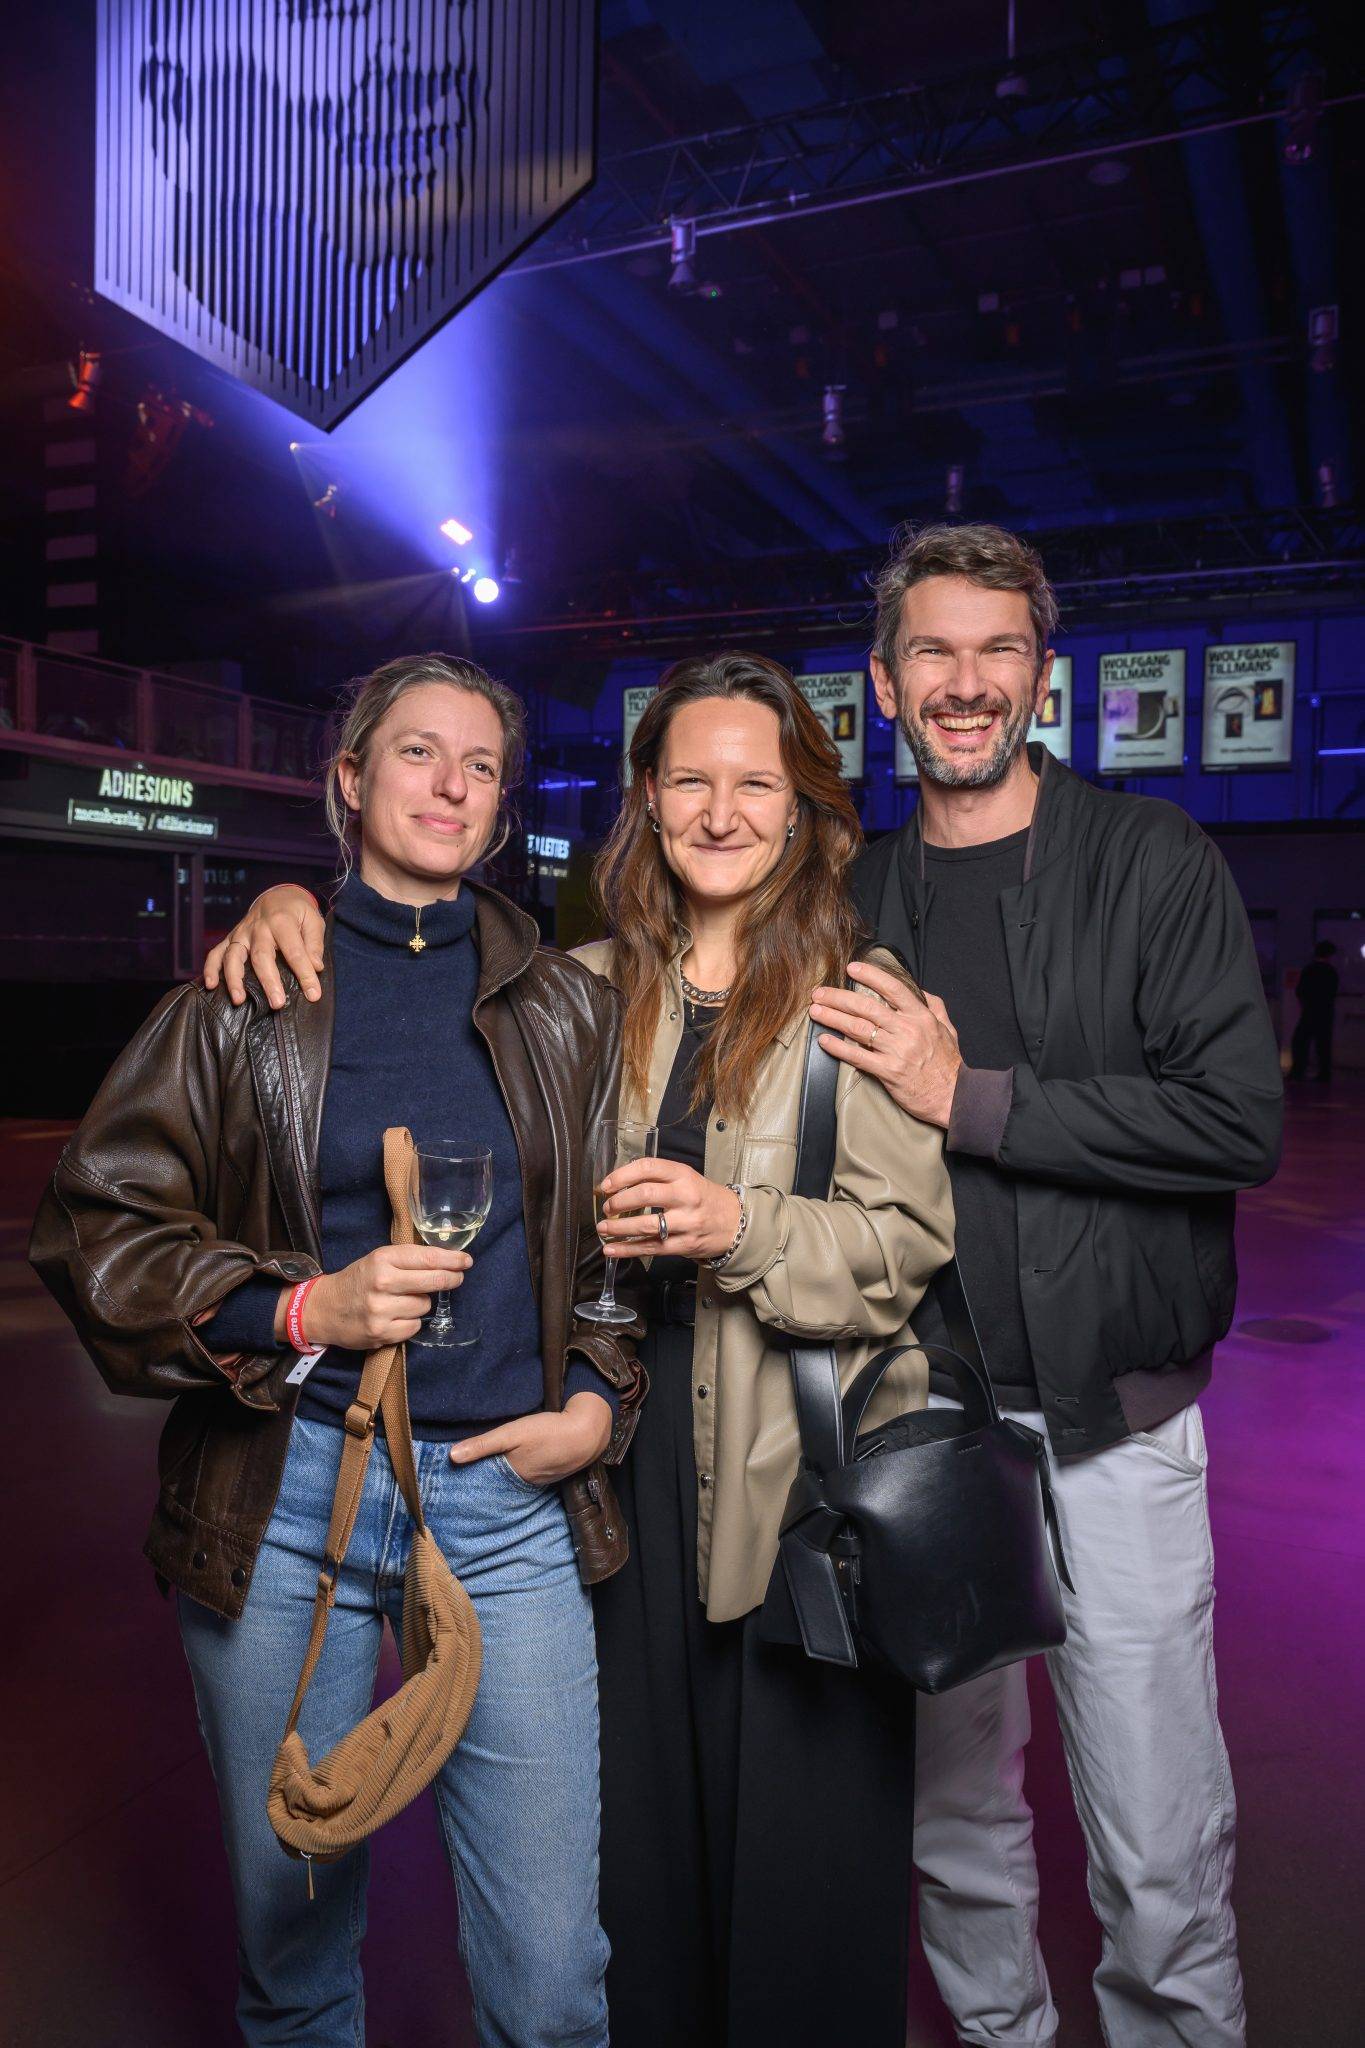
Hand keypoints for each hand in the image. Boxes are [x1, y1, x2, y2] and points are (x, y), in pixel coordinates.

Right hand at [204, 884, 327, 1009]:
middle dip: (269, 981)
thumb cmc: (298, 912)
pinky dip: (211, 969)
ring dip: (234, 979)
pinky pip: (216, 953)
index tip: (313, 994)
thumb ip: (315, 943)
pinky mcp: (231, 939)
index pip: (295, 952)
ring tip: (239, 1000)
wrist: (277, 896)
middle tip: (277, 1003)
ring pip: (234, 956)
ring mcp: (241, 934)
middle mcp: (258, 928)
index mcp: (282, 921)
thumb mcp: (313, 920)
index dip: (305, 974)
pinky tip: (210, 986)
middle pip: (261, 956)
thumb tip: (315, 966)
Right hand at [284, 1245, 471, 1350]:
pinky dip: (411, 1322)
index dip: (452, 1260)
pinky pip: (415, 1326)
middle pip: (433, 1281)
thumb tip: (448, 1260)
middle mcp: (382, 1283)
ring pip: (424, 1306)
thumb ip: (408, 1258)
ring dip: (421, 1303)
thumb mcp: (378, 1259)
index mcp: (382, 1259)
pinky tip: (397, 1317)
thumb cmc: (358, 1280)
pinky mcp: (381, 1333)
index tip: (466, 1261)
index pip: (428, 1258)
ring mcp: (381, 1310)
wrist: (324, 1308)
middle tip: (456, 1278)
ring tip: (403, 1300)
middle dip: (450, 1279)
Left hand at [448, 1392, 613, 1479]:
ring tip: (494, 1462)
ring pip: (519, 1476)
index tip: (457, 1477)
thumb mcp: (512, 1433)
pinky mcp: (556, 1468)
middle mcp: (527, 1482)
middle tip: (472, 1469)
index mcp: (514, 1475)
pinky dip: (526, 1466)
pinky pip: (534, 1471)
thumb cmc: (547, 1432)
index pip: (488, 1481)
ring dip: (509, 1470)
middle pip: (503, 1480)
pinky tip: (524, 1457)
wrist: (588, 1432)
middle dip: (490, 1475)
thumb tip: (451, 1457)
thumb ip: (483, 1444)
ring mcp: (544, 1477)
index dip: (474, 1478)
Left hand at [598, 1157, 740, 1263]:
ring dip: (619, 1228)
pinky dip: (628, 1250)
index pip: (648, 1168)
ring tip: (604, 1228)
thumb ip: (658, 1179)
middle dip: (618, 1202)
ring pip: (646, 1225)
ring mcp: (686, 1222)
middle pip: (645, 1195)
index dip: (622, 1175)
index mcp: (683, 1175)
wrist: (734, 1222)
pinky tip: (612, 1249)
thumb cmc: (703, 1198)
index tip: (606, 1185)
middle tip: (607, 1208)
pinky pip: (651, 1248)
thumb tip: (618, 1185)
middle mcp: (686, 1196)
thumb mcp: (686, 1178)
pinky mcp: (684, 1245)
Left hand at [810, 959, 963, 1128]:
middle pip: (867, 1007)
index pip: (893, 988)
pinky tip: (824, 1040)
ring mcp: (897, 1051)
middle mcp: (907, 1030)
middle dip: (838, 997)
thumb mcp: (948, 1028)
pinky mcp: (888, 1072)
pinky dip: (838, 1048)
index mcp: (921, 1017)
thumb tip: (919, 990)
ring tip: (816, 1011)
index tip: (851, 968)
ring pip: (858, 1028)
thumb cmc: (948, 1064)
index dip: (870, 975)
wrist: (953, 1096)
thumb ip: (934, 1006)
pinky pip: (858, 1056)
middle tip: (819, 993)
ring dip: (833, 1018)